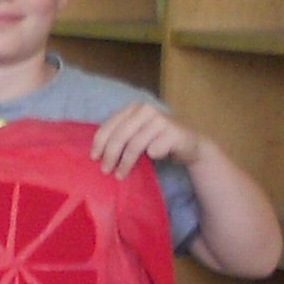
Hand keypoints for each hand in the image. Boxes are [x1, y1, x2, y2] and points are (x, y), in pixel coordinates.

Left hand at [89, 100, 203, 176]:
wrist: (190, 144)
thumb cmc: (157, 141)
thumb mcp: (136, 135)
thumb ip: (120, 137)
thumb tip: (95, 155)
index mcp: (133, 108)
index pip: (109, 125)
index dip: (99, 143)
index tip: (93, 158)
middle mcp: (145, 110)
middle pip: (120, 136)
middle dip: (110, 155)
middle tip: (105, 171)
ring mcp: (161, 119)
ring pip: (135, 145)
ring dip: (126, 163)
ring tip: (120, 175)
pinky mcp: (173, 132)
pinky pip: (154, 150)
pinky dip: (152, 156)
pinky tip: (155, 157)